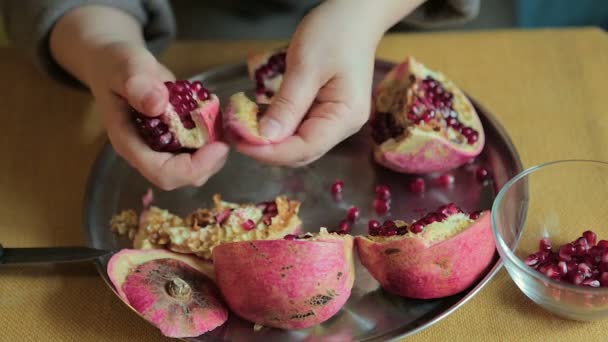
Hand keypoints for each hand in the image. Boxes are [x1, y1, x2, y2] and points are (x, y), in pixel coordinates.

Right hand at [87, 43, 228, 189]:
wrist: (115, 63)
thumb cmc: (115, 65)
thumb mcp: (125, 67)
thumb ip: (138, 85)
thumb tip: (158, 105)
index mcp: (130, 144)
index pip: (162, 173)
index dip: (193, 168)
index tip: (218, 146)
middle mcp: (147, 152)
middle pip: (182, 177)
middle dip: (209, 162)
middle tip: (225, 134)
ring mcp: (161, 147)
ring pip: (194, 167)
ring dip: (214, 151)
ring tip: (221, 122)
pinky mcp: (174, 139)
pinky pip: (198, 150)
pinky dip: (213, 138)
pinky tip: (216, 116)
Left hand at [236, 1, 376, 166]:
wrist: (355, 14)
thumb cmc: (335, 33)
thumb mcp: (306, 66)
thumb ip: (287, 105)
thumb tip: (265, 138)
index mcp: (345, 117)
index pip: (305, 148)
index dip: (272, 152)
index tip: (241, 143)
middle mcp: (342, 126)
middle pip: (302, 151)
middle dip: (268, 149)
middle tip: (234, 136)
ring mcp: (335, 120)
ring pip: (298, 143)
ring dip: (270, 140)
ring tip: (240, 127)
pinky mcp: (324, 112)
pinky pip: (298, 128)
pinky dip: (277, 127)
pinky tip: (256, 119)